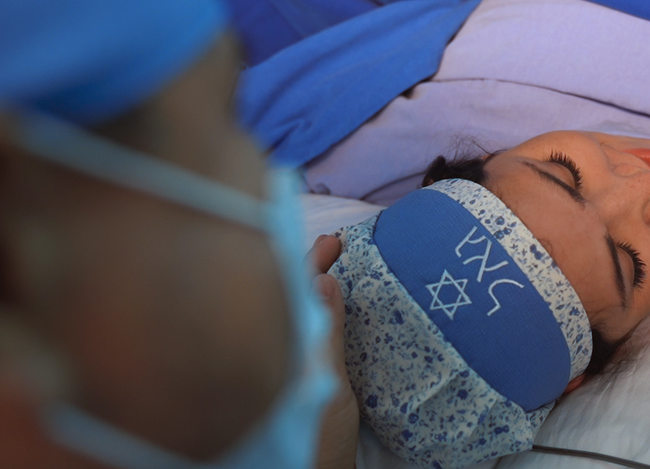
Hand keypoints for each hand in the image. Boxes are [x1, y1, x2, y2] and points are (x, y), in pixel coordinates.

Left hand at [306, 235, 358, 468]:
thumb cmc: (315, 441)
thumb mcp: (327, 384)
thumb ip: (324, 332)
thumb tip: (323, 278)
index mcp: (283, 349)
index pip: (293, 291)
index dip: (311, 261)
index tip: (335, 240)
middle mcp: (283, 357)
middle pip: (291, 301)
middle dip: (311, 270)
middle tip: (335, 244)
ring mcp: (291, 374)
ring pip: (298, 320)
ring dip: (315, 292)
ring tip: (333, 267)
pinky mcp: (302, 391)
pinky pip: (306, 341)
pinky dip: (320, 318)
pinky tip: (333, 314)